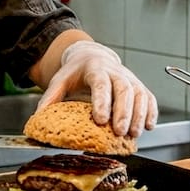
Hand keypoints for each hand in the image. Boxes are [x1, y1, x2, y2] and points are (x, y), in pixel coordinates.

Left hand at [37, 40, 157, 136]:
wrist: (93, 56)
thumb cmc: (76, 72)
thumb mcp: (60, 80)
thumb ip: (50, 97)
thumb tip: (38, 117)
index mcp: (95, 68)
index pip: (100, 83)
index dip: (102, 101)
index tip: (100, 119)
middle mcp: (115, 71)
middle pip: (124, 89)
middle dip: (124, 112)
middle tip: (120, 131)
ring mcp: (129, 78)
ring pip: (140, 94)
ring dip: (139, 115)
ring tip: (134, 134)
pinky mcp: (139, 85)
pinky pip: (149, 97)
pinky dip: (151, 112)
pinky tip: (149, 126)